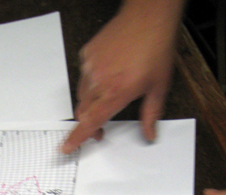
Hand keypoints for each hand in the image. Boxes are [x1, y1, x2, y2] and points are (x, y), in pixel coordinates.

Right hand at [62, 2, 180, 153]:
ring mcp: (91, 66)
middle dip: (88, 124)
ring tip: (109, 95)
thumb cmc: (156, 46)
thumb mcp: (159, 86)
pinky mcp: (87, 54)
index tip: (67, 147)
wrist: (148, 16)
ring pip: (82, 95)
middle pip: (83, 112)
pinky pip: (84, 76)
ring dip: (91, 103)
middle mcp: (100, 81)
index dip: (77, 137)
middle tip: (100, 129)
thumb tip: (150, 134)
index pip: (91, 122)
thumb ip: (151, 114)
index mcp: (116, 92)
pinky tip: (107, 74)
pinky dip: (92, 82)